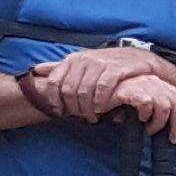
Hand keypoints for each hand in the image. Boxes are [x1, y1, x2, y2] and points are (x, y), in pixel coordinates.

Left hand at [34, 44, 168, 120]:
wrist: (139, 58)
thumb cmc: (108, 63)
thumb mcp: (82, 63)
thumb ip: (60, 67)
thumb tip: (37, 70)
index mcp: (73, 60)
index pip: (55, 83)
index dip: (55, 101)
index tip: (61, 113)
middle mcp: (84, 60)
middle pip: (69, 90)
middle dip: (74, 108)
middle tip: (81, 117)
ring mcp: (100, 63)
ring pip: (85, 91)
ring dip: (87, 108)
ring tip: (92, 116)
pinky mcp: (116, 69)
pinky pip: (102, 88)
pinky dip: (100, 101)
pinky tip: (102, 108)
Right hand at [109, 72, 175, 141]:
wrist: (93, 94)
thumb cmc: (117, 102)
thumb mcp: (141, 107)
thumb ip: (154, 111)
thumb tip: (168, 127)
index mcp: (159, 85)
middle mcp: (154, 82)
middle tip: (172, 139)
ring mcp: (143, 83)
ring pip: (165, 106)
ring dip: (159, 123)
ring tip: (149, 130)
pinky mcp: (130, 88)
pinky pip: (147, 102)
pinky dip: (145, 114)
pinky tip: (139, 120)